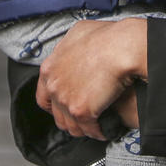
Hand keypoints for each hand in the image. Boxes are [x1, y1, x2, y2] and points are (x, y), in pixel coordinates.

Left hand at [36, 18, 147, 138]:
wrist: (122, 47)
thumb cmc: (106, 37)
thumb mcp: (80, 32)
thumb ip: (69, 46)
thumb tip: (73, 50)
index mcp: (50, 67)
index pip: (43, 96)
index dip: (54, 104)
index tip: (63, 106)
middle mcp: (54, 85)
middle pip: (57, 114)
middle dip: (69, 118)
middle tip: (81, 117)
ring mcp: (65, 99)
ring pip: (71, 125)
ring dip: (82, 128)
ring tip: (94, 126)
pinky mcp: (81, 111)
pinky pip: (88, 130)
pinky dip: (97, 132)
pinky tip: (104, 129)